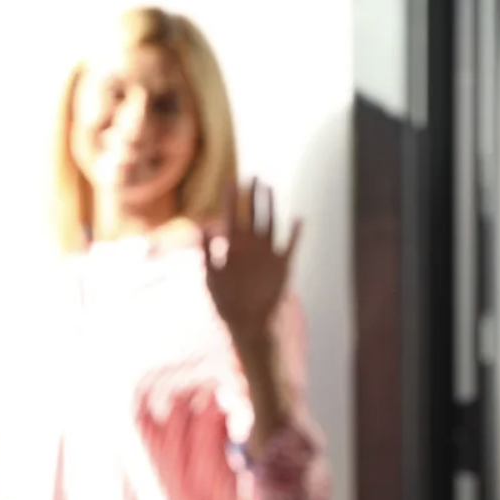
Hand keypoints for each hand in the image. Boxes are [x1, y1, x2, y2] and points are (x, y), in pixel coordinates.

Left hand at [204, 177, 300, 338]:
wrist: (248, 323)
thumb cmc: (226, 303)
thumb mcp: (211, 277)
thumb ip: (207, 251)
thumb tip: (200, 225)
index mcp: (232, 247)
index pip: (231, 216)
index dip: (230, 198)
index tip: (230, 180)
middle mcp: (250, 246)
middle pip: (252, 214)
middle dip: (252, 196)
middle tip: (253, 176)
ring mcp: (267, 253)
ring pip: (270, 223)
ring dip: (271, 206)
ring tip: (270, 188)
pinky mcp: (282, 265)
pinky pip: (291, 245)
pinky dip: (295, 233)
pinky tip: (299, 219)